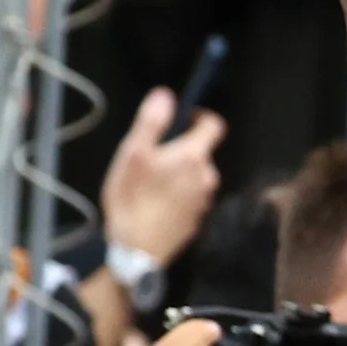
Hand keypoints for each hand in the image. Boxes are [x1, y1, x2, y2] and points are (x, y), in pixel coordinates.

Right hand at [100, 85, 224, 263]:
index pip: (214, 124)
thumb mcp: (133, 154)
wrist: (137, 251)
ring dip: (178, 174)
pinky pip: (190, 197)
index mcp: (195, 156)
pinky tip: (155, 204)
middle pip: (200, 152)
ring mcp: (204, 200)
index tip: (184, 118)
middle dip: (180, 150)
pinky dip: (177, 195)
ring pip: (194, 176)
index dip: (200, 116)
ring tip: (149, 184)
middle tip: (152, 159)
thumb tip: (165, 95)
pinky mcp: (197, 219)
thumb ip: (151, 122)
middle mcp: (208, 177)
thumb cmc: (132, 199)